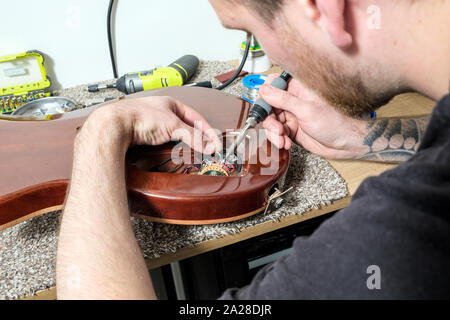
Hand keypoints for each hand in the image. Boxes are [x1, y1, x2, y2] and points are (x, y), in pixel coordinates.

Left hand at [82, 96, 221, 153]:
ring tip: (193, 150)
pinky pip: (164, 141)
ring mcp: (153, 122)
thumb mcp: (173, 125)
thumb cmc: (139, 117)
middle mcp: (163, 111)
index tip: (216, 144)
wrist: (115, 124)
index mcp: (172, 103)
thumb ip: (192, 136)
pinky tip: (174, 150)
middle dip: (198, 137)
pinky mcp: (145, 134)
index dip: (208, 132)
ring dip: (185, 142)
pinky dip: (172, 146)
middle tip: (208, 148)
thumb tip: (208, 146)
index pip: (197, 118)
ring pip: (175, 134)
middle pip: (187, 126)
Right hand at [259, 74, 368, 158]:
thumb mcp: (306, 110)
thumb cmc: (335, 123)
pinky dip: (278, 139)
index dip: (265, 95)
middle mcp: (292, 100)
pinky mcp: (291, 128)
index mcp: (298, 89)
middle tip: (276, 129)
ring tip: (282, 139)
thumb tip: (265, 90)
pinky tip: (285, 143)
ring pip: (271, 121)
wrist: (344, 144)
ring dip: (273, 132)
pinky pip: (276, 132)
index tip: (264, 108)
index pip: (273, 84)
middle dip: (269, 120)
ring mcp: (291, 114)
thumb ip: (283, 99)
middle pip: (268, 105)